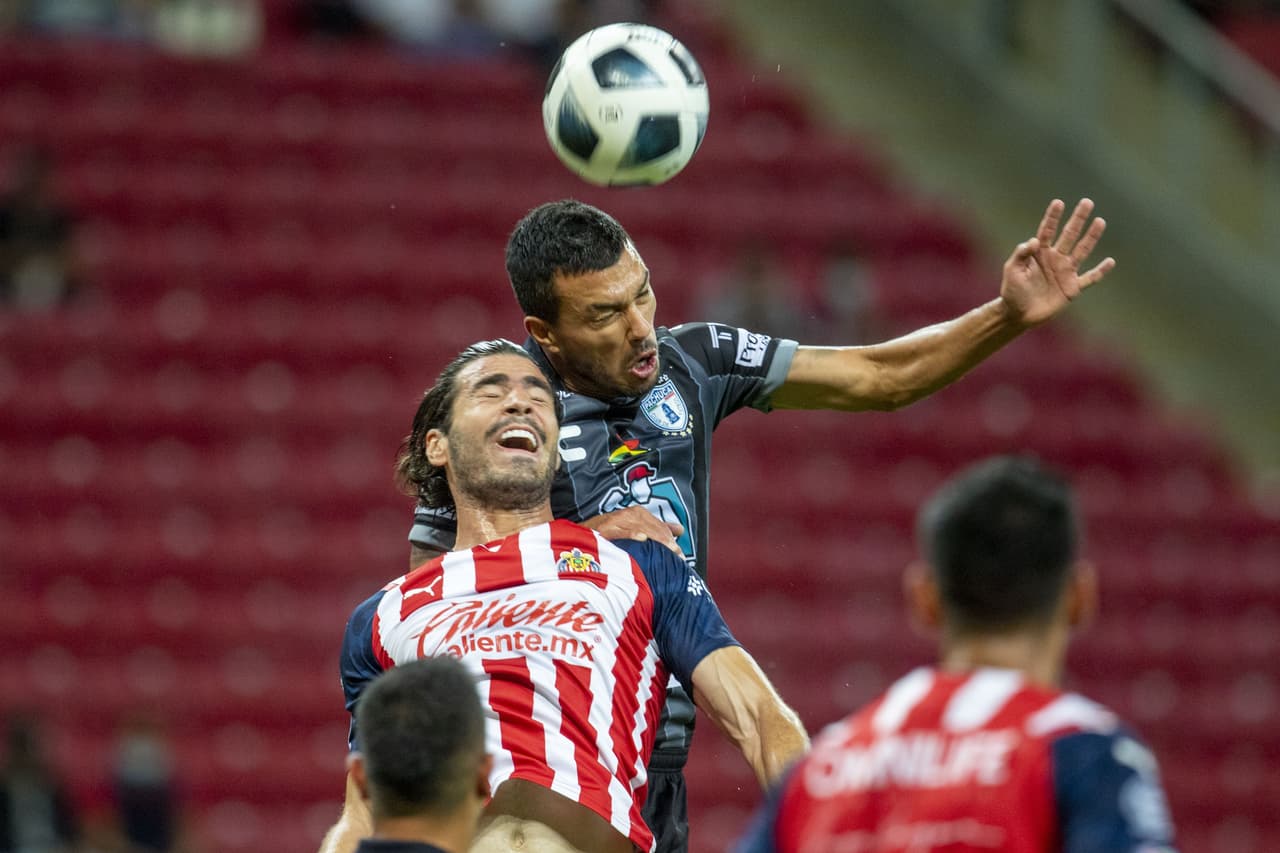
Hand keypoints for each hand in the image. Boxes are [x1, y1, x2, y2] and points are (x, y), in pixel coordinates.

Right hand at [580, 507, 683, 554]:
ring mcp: (612, 522)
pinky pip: (618, 531)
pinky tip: (642, 539)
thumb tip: (680, 530)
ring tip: (666, 549)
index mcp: (634, 514)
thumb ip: (655, 530)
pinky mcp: (601, 530)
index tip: (679, 552)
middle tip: (676, 554)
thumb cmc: (605, 539)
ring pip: (637, 526)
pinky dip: (631, 533)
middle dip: (664, 539)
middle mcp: (624, 515)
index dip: (668, 535)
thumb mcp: (631, 531)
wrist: (576, 542)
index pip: (656, 523)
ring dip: (653, 537)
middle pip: (649, 524)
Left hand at [1000, 198, 1115, 326]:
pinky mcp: (1072, 288)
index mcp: (1039, 253)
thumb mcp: (1011, 270)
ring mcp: (1065, 272)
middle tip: (1087, 202)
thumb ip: (1020, 254)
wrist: (1018, 314)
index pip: (1047, 231)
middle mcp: (1055, 259)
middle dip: (1077, 219)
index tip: (1059, 202)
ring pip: (1082, 251)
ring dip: (1091, 237)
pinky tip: (1110, 262)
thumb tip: (1033, 240)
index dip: (1053, 217)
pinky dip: (1100, 271)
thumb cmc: (1012, 291)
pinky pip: (1090, 278)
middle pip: (1069, 235)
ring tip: (1100, 221)